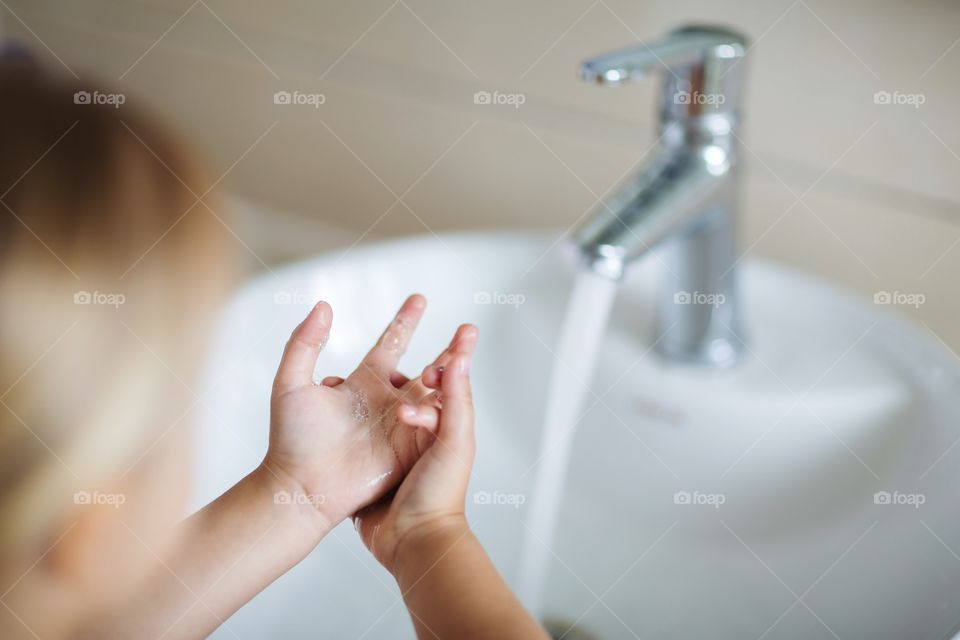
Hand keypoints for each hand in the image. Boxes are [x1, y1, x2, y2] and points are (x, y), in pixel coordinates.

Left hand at [260, 294, 476, 532]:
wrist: (301, 485)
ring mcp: (402, 425)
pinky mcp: (410, 449)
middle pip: (426, 367)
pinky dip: (444, 406)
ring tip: (464, 351)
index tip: (420, 298)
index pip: (392, 343)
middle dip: (450, 348)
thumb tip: (323, 305)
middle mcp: (387, 400)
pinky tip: (444, 390)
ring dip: (455, 373)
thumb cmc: (291, 439)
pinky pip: (435, 424)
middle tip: (469, 330)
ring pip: (437, 394)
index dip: (406, 320)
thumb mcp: (291, 383)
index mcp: (364, 382)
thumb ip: (304, 342)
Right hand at [353, 336, 477, 573]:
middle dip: (399, 377)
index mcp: (443, 426)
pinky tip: (333, 403)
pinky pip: (357, 431)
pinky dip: (345, 414)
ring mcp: (392, 448)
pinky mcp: (370, 463)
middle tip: (391, 376)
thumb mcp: (454, 440)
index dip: (440, 366)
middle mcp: (419, 434)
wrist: (411, 541)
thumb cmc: (439, 493)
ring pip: (379, 408)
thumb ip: (456, 399)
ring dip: (366, 392)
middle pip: (409, 392)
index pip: (444, 384)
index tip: (429, 371)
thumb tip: (461, 358)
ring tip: (352, 383)